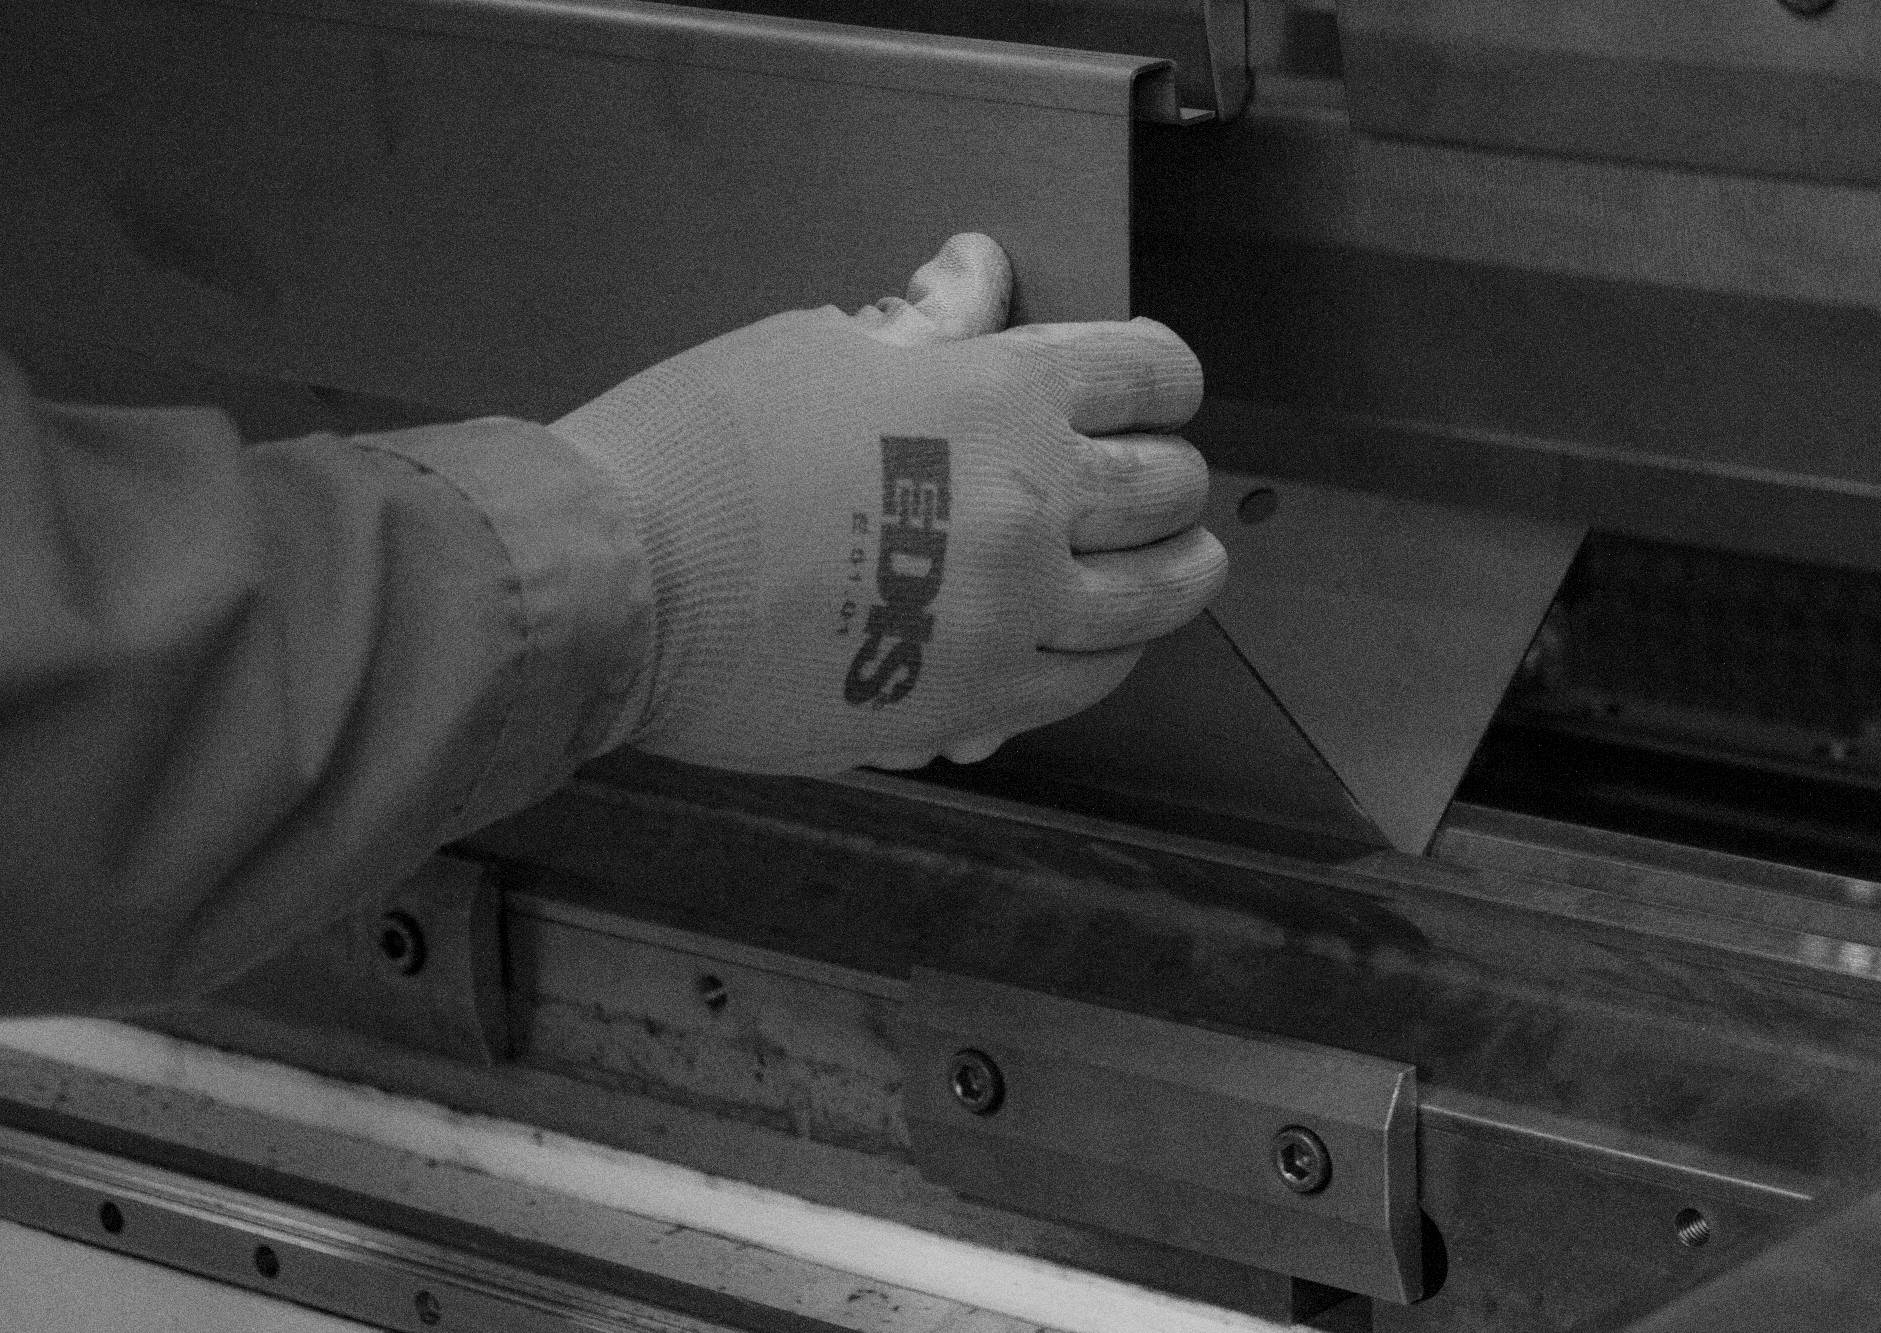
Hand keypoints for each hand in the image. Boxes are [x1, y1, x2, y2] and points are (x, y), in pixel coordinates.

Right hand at [552, 233, 1226, 772]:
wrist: (617, 586)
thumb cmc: (696, 455)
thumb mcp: (814, 350)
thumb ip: (925, 324)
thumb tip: (977, 273)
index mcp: (998, 396)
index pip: (1150, 372)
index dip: (1164, 377)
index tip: (1156, 391)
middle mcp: (1030, 506)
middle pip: (1172, 490)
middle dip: (1171, 479)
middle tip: (1156, 486)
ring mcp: (1011, 616)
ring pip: (1156, 604)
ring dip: (1171, 577)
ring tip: (1165, 570)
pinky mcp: (971, 704)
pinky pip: (1085, 686)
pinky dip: (1102, 658)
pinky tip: (1089, 642)